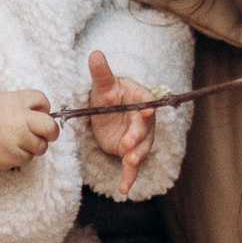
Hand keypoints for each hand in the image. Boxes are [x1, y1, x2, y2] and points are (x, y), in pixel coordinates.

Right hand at [0, 88, 58, 182]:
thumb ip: (19, 105)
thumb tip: (42, 114)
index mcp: (12, 100)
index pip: (42, 99)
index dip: (43, 108)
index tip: (39, 114)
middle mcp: (17, 118)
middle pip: (50, 126)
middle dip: (51, 132)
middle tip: (47, 134)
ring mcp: (16, 139)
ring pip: (40, 146)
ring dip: (33, 146)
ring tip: (13, 142)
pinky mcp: (12, 157)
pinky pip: (27, 158)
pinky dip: (20, 156)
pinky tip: (4, 151)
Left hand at [83, 47, 159, 196]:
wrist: (108, 111)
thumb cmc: (108, 94)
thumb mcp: (102, 85)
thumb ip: (100, 72)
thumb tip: (94, 53)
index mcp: (139, 99)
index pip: (146, 103)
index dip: (147, 109)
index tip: (146, 112)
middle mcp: (143, 120)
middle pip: (145, 129)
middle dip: (138, 137)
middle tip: (128, 144)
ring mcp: (138, 137)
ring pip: (141, 149)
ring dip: (135, 157)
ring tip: (129, 163)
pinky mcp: (130, 151)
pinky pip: (132, 166)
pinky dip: (129, 177)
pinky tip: (124, 189)